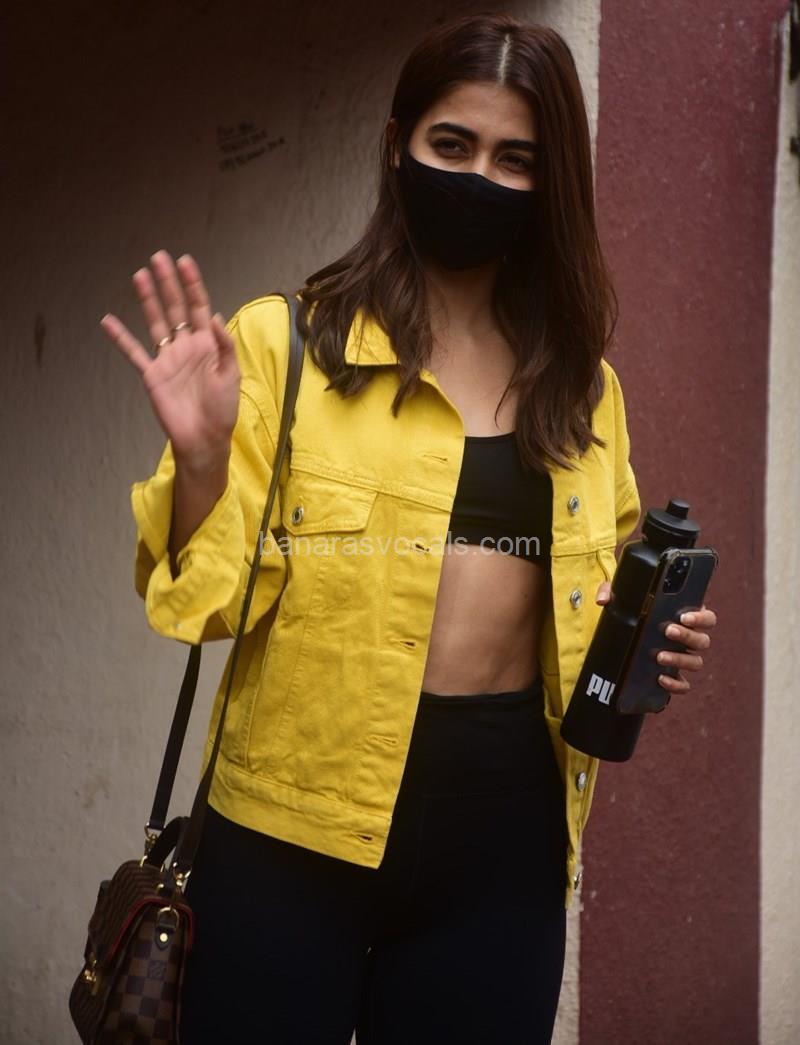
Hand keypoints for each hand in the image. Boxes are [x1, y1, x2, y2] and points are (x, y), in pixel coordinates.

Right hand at [100, 250, 239, 469]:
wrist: (205, 438)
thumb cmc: (223, 409)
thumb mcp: (231, 374)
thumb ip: (224, 345)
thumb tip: (212, 314)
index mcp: (207, 344)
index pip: (199, 306)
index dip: (192, 284)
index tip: (185, 262)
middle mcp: (186, 346)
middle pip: (175, 307)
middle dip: (168, 283)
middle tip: (158, 258)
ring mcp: (167, 359)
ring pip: (155, 322)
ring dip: (147, 300)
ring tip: (139, 276)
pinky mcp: (152, 374)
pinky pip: (133, 352)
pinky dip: (120, 338)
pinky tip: (108, 321)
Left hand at [594, 583, 716, 695]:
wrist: (619, 643)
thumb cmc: (628, 613)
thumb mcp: (618, 598)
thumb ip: (609, 592)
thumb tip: (602, 600)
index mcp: (684, 617)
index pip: (706, 618)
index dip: (701, 617)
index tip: (684, 616)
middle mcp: (688, 639)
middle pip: (703, 640)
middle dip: (688, 636)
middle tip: (668, 631)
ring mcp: (682, 658)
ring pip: (695, 662)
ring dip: (680, 659)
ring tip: (659, 656)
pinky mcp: (673, 676)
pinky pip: (683, 685)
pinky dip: (675, 684)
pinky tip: (660, 678)